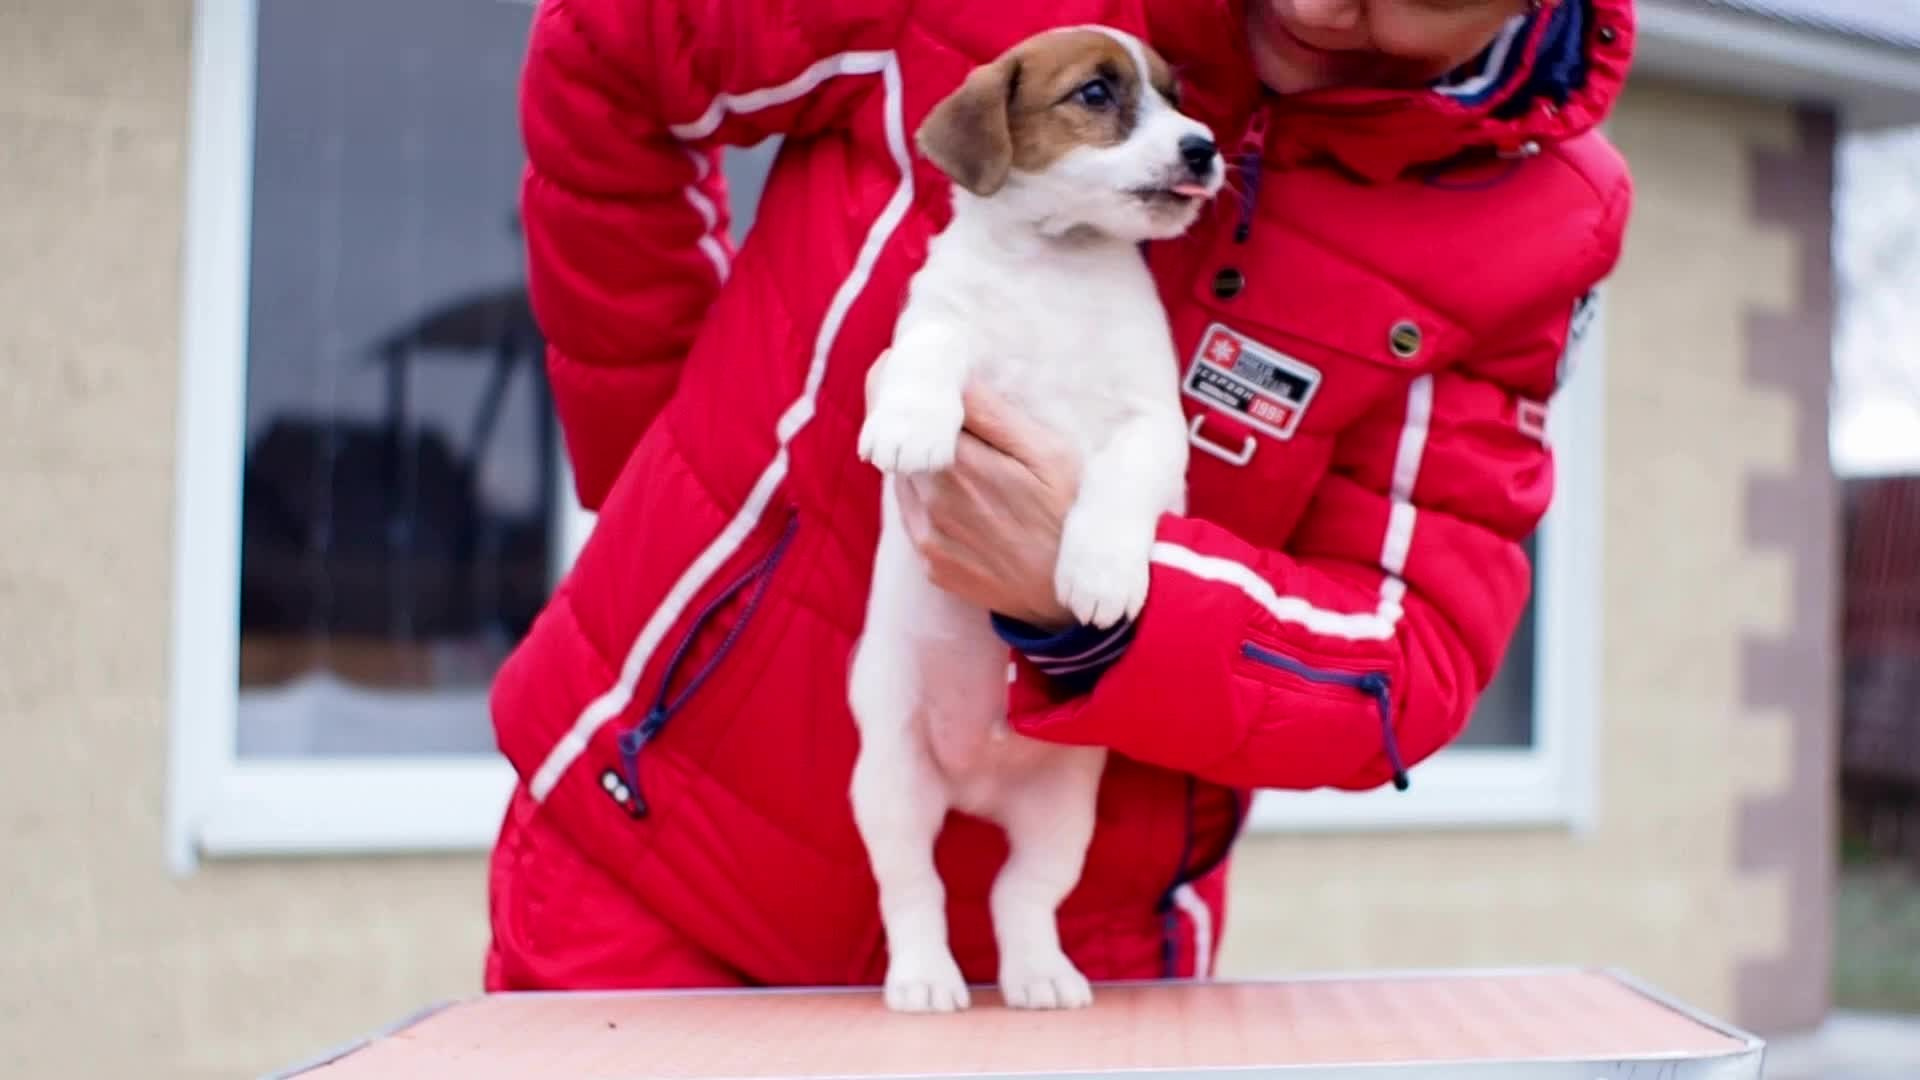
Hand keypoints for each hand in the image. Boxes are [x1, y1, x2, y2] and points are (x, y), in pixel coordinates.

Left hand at [890, 378, 1082, 629]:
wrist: (1069, 598)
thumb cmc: (1068, 516)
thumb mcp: (1050, 455)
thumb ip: (995, 418)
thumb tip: (954, 382)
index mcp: (960, 465)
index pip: (910, 411)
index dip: (899, 381)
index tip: (899, 364)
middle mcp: (933, 500)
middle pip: (904, 443)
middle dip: (916, 422)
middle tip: (940, 408)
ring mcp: (927, 536)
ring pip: (906, 478)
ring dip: (923, 460)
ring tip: (961, 457)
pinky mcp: (930, 561)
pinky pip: (915, 515)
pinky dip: (929, 497)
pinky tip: (965, 499)